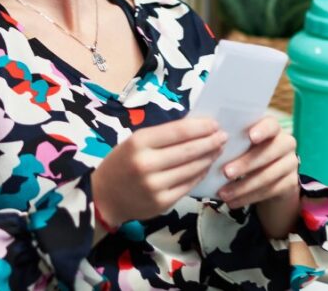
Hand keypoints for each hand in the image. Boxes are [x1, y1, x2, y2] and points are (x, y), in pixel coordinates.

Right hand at [91, 117, 226, 227]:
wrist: (103, 198)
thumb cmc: (122, 163)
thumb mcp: (135, 142)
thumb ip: (162, 136)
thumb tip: (197, 127)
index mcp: (138, 142)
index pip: (178, 131)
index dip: (201, 127)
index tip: (215, 124)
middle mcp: (146, 164)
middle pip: (188, 150)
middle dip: (210, 142)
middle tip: (224, 136)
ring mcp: (155, 186)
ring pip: (192, 168)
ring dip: (209, 157)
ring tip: (218, 149)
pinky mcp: (162, 203)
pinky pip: (188, 185)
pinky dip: (200, 174)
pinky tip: (206, 166)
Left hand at [217, 116, 300, 237]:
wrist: (270, 177)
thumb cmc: (248, 154)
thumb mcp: (243, 145)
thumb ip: (233, 142)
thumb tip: (211, 144)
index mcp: (273, 128)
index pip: (271, 125)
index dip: (262, 130)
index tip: (251, 136)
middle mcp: (286, 143)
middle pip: (267, 153)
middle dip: (245, 164)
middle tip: (225, 173)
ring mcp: (291, 163)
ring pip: (267, 176)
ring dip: (243, 186)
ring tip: (223, 193)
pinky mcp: (291, 183)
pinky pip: (269, 191)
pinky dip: (248, 197)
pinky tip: (233, 202)